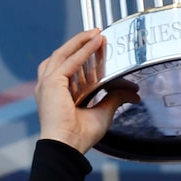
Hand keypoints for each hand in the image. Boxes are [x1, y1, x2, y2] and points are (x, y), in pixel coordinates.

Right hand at [36, 29, 119, 152]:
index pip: (68, 67)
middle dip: (80, 43)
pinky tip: (96, 42)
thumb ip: (115, 98)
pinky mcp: (51, 83)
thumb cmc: (79, 136)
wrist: (68, 147)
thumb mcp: (103, 112)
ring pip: (64, 54)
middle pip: (63, 56)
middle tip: (98, 34)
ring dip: (81, 41)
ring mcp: (47, 83)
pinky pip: (70, 61)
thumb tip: (133, 93)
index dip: (82, 54)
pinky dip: (84, 50)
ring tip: (97, 33)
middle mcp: (48, 86)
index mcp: (57, 93)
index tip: (98, 46)